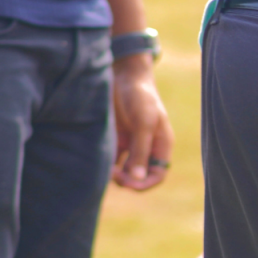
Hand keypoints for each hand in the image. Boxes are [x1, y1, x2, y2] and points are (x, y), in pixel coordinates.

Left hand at [112, 53, 172, 189]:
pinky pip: (110, 159)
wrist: (123, 74)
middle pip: (139, 176)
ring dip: (114, 174)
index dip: (145, 183)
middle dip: (127, 180)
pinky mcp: (115, 138)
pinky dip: (104, 163)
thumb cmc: (139, 96)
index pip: (157, 174)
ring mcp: (130, 143)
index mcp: (160, 144)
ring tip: (104, 168)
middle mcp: (146, 146)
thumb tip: (137, 179)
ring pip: (123, 170)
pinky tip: (97, 160)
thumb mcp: (143, 123)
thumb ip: (141, 151)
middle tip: (113, 174)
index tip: (129, 183)